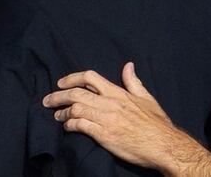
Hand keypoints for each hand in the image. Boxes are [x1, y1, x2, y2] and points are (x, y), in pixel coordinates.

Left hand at [42, 63, 210, 176]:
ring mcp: (106, 119)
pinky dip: (70, 125)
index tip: (61, 83)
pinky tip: (67, 127)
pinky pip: (80, 126)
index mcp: (119, 93)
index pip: (90, 77)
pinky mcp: (104, 135)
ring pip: (75, 109)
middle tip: (47, 100)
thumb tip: (128, 65)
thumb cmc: (157, 124)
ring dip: (62, 112)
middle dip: (58, 95)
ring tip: (56, 115)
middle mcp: (110, 103)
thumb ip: (133, 82)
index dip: (72, 78)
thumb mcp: (146, 98)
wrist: (163, 145)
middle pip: (76, 93)